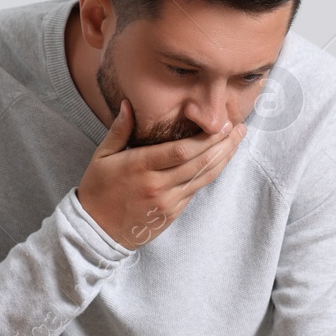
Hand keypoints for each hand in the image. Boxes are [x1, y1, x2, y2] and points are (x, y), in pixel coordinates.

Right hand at [75, 100, 245, 249]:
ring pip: (203, 178)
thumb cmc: (98, 190)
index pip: (181, 150)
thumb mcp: (102, 157)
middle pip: (199, 163)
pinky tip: (218, 161)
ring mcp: (167, 201)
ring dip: (223, 159)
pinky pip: (194, 191)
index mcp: (140, 166)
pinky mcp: (171, 213)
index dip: (206, 138)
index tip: (221, 124)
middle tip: (238, 129)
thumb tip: (128, 104)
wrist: (96, 231)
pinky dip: (208, 175)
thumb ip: (119, 130)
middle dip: (223, 144)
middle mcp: (157, 185)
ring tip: (236, 142)